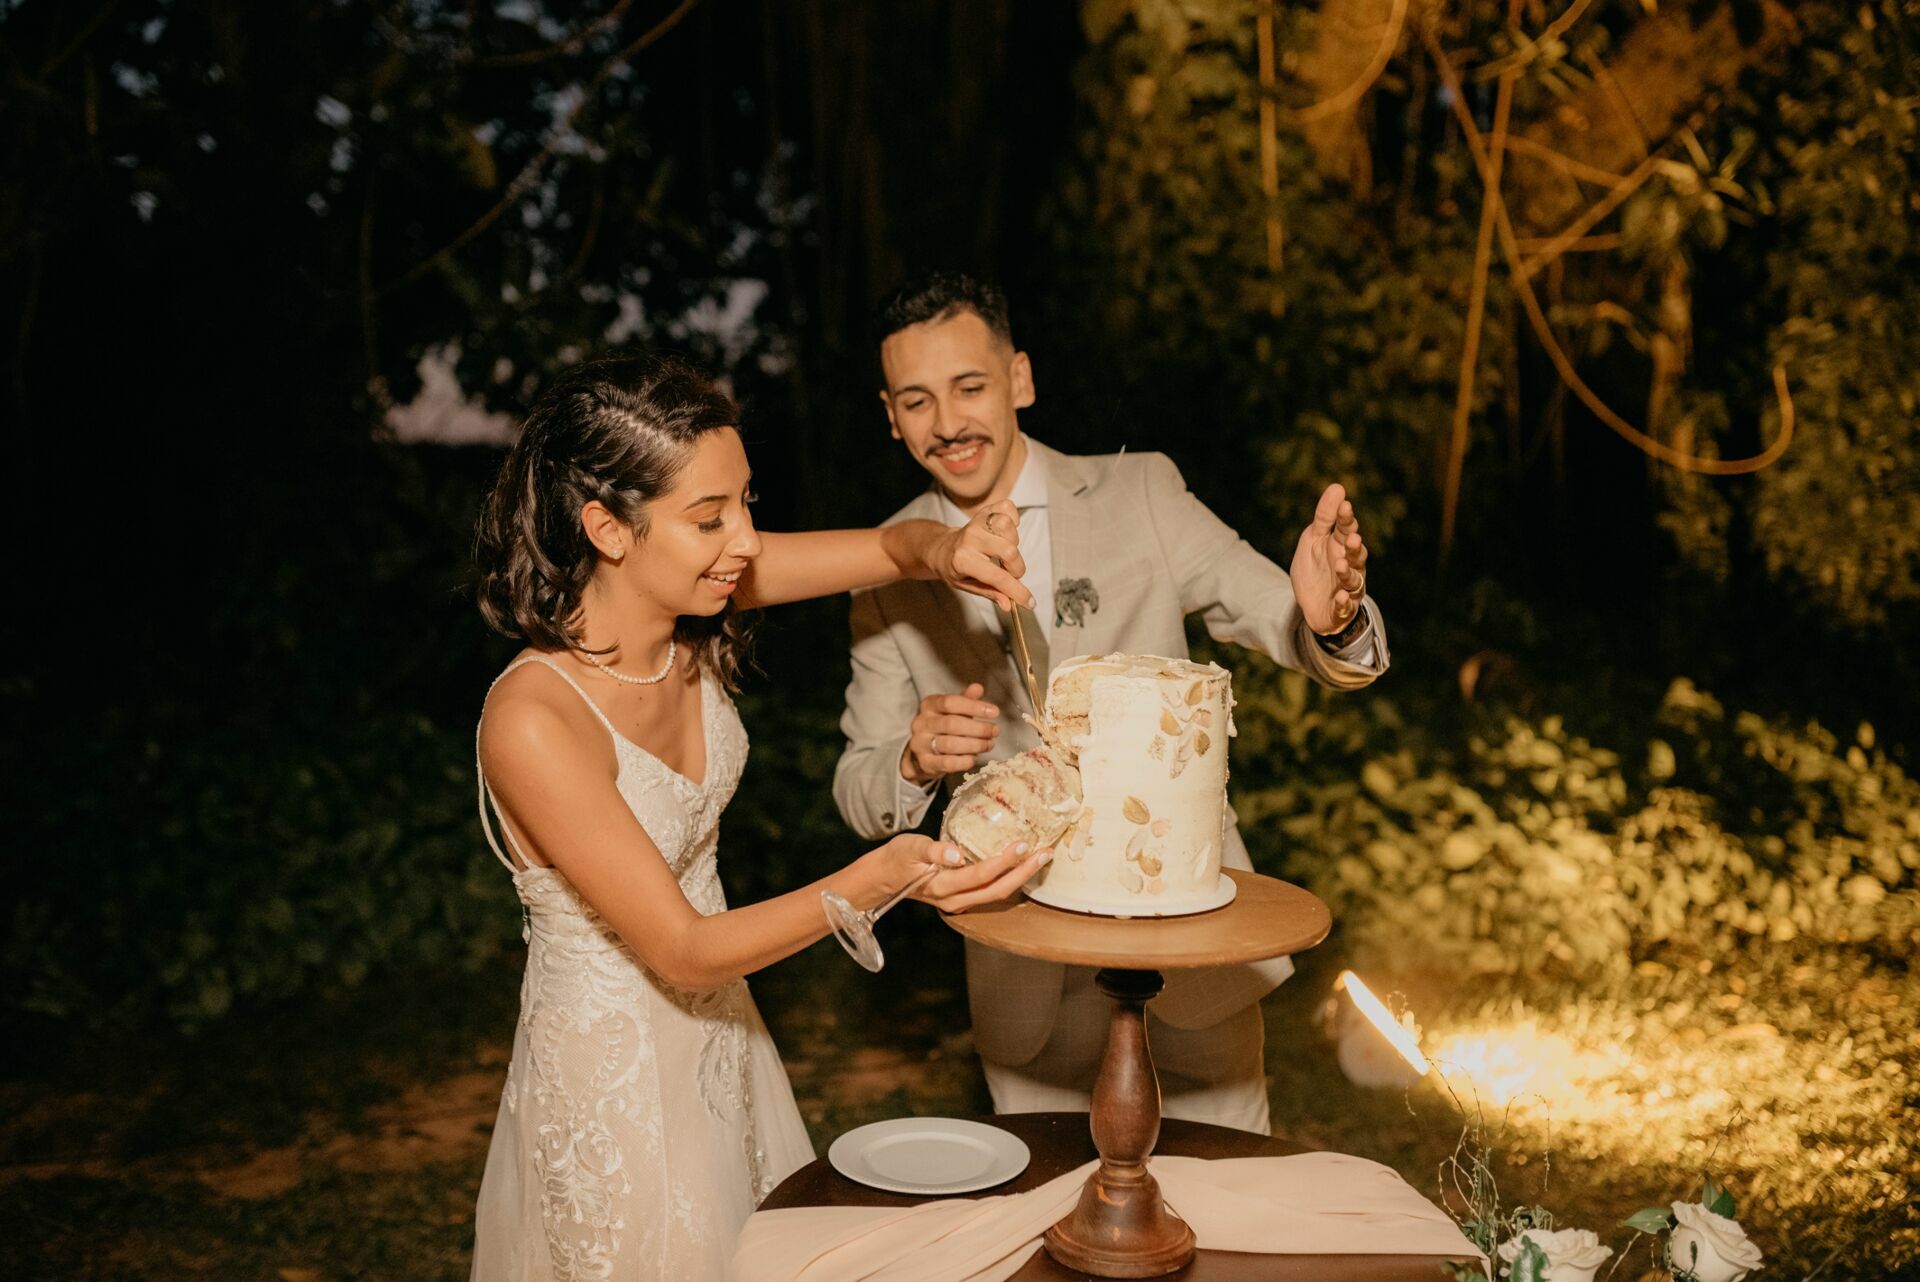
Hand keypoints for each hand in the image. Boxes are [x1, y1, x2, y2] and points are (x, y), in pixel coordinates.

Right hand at [879, 834, 1050, 913]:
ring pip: (997, 894)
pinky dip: (1010, 878)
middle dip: (1024, 872)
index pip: (979, 875)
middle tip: (1045, 852)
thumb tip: (956, 854)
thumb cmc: (897, 858)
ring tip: (1041, 857)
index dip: (1003, 862)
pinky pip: (991, 891)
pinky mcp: (963, 898)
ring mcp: (960, 903)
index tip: (1022, 845)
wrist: (885, 878)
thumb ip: (932, 850)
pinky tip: (1022, 865)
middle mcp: (955, 900)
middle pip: (997, 890)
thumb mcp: (910, 847)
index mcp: (942, 886)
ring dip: (1022, 877)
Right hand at [900, 682, 999, 785]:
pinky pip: (948, 763)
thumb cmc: (942, 727)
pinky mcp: (925, 763)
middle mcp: (921, 723)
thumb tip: (978, 688)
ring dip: (975, 745)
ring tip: (989, 744)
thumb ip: (965, 699)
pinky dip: (965, 761)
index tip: (994, 712)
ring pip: (950, 744)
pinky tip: (975, 757)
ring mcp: (921, 744)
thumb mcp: (952, 710)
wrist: (921, 753)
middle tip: (995, 730)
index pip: (950, 702)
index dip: (974, 706)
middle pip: (952, 724)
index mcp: (929, 705)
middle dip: (978, 728)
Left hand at [927, 500, 1031, 611]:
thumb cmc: (955, 569)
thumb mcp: (967, 586)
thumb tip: (1009, 604)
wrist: (941, 549)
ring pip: (1009, 528)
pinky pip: (1008, 508)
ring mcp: (977, 522)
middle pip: (1010, 551)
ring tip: (1004, 552)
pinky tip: (1005, 533)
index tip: (1030, 601)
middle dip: (1017, 568)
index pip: (998, 577)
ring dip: (1013, 543)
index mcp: (963, 560)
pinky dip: (1013, 519)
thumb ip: (990, 593)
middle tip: (1009, 573)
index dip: (1017, 591)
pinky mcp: (984, 511)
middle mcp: (970, 538)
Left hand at [1289, 482, 1369, 633]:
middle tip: (1351, 539)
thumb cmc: (1315, 568)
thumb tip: (1337, 486)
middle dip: (1354, 547)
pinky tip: (1339, 597)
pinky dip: (1343, 602)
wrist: (1311, 605)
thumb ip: (1323, 517)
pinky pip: (1346, 606)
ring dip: (1348, 573)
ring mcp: (1347, 587)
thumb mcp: (1312, 540)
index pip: (1346, 529)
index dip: (1346, 518)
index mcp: (1340, 545)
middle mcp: (1349, 564)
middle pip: (1356, 554)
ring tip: (1340, 565)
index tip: (1344, 506)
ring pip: (1354, 580)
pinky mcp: (1342, 608)